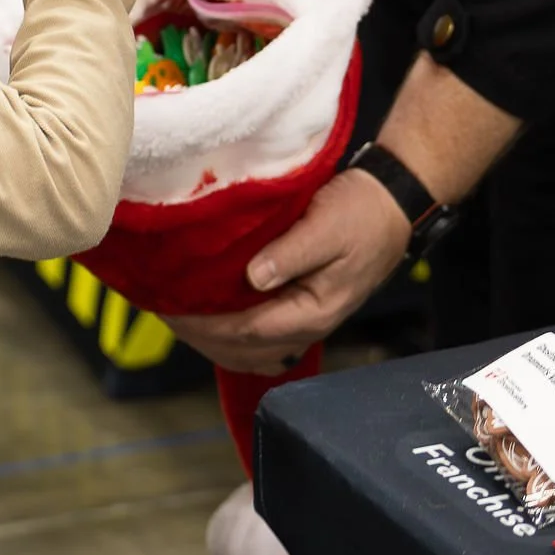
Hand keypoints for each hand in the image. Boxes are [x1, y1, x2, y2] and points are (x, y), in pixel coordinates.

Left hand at [162, 170, 413, 371]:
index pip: (249, 331)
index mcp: (315, 311)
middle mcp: (309, 324)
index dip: (208, 324)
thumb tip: (253, 277)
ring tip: (178, 317)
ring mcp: (304, 319)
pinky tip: (210, 317)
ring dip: (214, 338)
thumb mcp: (326, 227)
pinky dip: (231, 332)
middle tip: (164, 313)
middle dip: (203, 336)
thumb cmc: (360, 213)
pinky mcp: (299, 305)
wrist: (390, 205)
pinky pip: (259, 334)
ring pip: (250, 348)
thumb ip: (291, 254)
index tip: (173, 309)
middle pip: (246, 349)